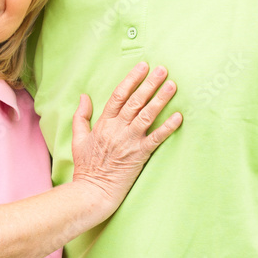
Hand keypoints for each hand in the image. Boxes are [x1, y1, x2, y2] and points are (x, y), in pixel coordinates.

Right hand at [71, 62, 181, 216]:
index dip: (131, 79)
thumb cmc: (86, 167)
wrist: (93, 191)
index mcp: (104, 123)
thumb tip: (83, 97)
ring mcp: (129, 141)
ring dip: (160, 99)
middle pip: (136, 101)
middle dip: (150, 84)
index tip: (143, 67)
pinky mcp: (139, 155)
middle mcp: (117, 129)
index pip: (119, 95)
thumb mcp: (78, 139)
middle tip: (163, 69)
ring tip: (172, 85)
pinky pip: (156, 138)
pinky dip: (168, 127)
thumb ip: (81, 116)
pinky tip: (179, 116)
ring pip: (147, 115)